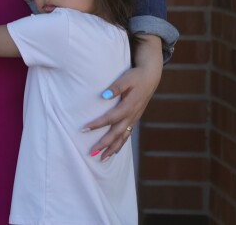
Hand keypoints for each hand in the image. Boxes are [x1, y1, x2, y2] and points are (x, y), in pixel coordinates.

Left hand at [83, 34, 162, 159]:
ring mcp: (134, 118)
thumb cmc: (136, 76)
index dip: (97, 124)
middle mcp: (132, 115)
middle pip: (116, 133)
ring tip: (102, 158)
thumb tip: (103, 96)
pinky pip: (127, 135)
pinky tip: (114, 152)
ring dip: (113, 149)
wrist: (150, 77)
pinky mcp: (134, 118)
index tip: (84, 129)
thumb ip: (115, 88)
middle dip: (104, 144)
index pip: (110, 118)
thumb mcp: (126, 79)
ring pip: (123, 137)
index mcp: (128, 106)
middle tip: (92, 153)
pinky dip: (121, 144)